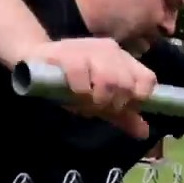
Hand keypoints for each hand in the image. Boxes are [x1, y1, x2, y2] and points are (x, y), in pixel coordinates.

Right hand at [25, 37, 156, 138]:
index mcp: (124, 60)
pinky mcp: (67, 53)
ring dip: (96, 99)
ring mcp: (89, 49)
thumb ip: (123, 116)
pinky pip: (81, 76)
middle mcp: (110, 51)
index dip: (138, 98)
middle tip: (96, 106)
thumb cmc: (74, 81)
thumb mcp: (101, 100)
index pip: (147, 79)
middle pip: (126, 84)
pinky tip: (72, 92)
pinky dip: (78, 91)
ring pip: (108, 80)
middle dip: (112, 103)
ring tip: (84, 101)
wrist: (36, 61)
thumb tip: (144, 133)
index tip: (121, 107)